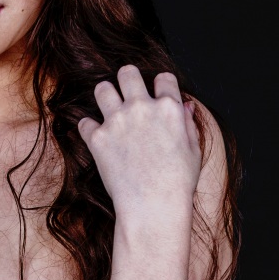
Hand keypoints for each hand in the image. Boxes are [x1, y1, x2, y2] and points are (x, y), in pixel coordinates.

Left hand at [77, 66, 201, 219]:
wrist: (154, 206)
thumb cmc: (177, 183)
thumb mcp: (193, 150)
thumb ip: (187, 123)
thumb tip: (184, 106)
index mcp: (169, 108)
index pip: (163, 78)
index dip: (160, 86)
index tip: (156, 96)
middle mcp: (142, 108)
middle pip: (127, 73)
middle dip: (127, 79)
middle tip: (127, 93)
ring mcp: (117, 121)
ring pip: (102, 88)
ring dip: (105, 96)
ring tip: (109, 109)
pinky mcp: (98, 138)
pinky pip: (84, 122)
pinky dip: (89, 129)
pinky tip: (98, 137)